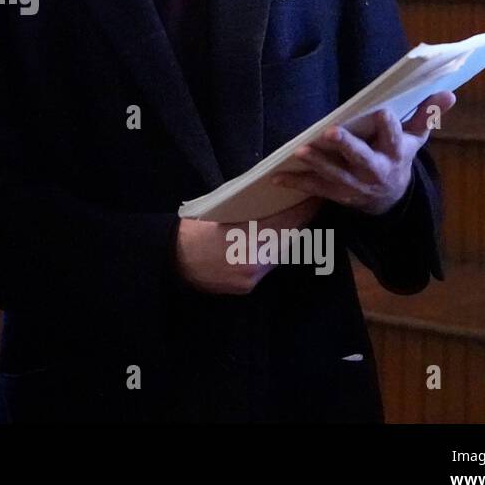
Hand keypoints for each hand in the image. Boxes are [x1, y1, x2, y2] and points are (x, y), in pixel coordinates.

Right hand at [173, 196, 324, 294]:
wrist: (170, 259)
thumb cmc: (192, 230)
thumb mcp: (221, 213)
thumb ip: (250, 212)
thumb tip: (274, 201)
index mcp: (247, 240)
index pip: (286, 224)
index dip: (303, 209)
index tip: (314, 196)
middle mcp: (253, 264)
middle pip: (288, 241)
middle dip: (300, 223)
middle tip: (310, 205)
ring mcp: (250, 279)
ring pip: (279, 255)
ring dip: (288, 238)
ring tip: (296, 220)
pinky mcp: (245, 288)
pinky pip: (266, 267)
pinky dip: (272, 253)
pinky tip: (275, 241)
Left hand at [270, 91, 455, 216]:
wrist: (391, 199)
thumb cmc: (398, 157)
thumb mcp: (415, 138)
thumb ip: (427, 115)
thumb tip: (448, 93)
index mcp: (396, 153)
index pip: (393, 135)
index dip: (387, 124)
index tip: (380, 111)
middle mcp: (377, 170)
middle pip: (362, 157)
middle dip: (346, 146)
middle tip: (329, 132)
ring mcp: (357, 185)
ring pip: (336, 174)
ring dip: (317, 164)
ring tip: (300, 151)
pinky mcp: (339, 195)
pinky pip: (316, 189)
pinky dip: (297, 182)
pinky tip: (278, 176)